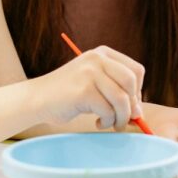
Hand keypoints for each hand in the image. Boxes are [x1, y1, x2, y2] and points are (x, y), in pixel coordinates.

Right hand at [30, 46, 144, 129]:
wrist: (37, 99)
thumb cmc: (69, 95)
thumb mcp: (96, 85)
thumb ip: (118, 93)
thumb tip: (140, 114)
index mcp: (103, 54)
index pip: (136, 71)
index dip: (137, 92)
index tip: (128, 106)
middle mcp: (97, 59)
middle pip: (132, 83)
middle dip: (132, 105)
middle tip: (124, 119)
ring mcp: (89, 73)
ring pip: (122, 99)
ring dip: (120, 118)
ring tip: (110, 124)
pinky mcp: (83, 91)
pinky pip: (108, 111)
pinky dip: (107, 122)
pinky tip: (97, 122)